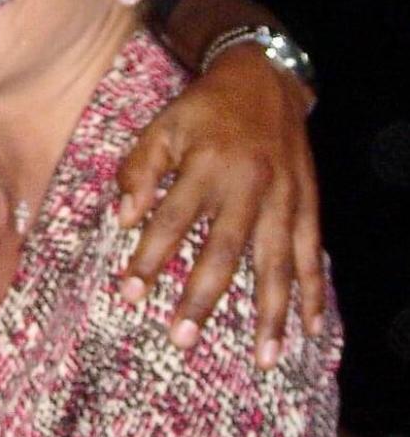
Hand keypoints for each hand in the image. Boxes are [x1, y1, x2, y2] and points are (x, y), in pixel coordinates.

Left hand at [117, 44, 321, 366]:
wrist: (264, 78)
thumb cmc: (204, 109)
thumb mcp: (162, 127)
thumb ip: (139, 171)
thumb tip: (123, 220)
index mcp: (205, 166)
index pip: (172, 222)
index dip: (149, 259)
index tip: (129, 294)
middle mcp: (247, 185)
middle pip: (223, 252)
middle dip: (202, 299)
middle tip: (182, 339)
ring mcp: (283, 196)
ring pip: (276, 263)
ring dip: (270, 313)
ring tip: (263, 358)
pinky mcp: (308, 202)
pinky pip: (312, 254)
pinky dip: (313, 293)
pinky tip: (310, 330)